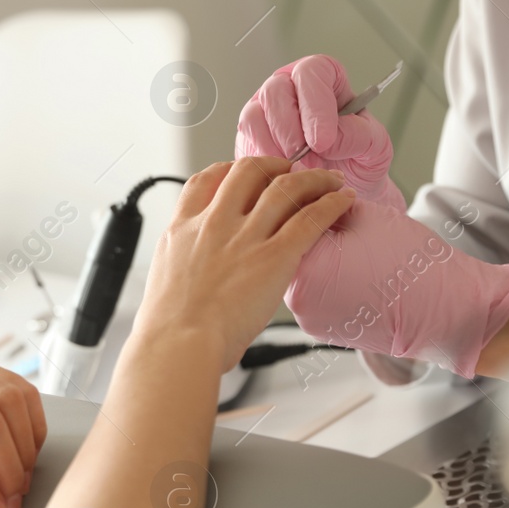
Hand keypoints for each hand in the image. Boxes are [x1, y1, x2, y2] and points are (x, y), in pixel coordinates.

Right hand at [133, 157, 357, 372]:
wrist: (179, 343)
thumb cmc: (170, 328)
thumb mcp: (164, 280)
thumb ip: (185, 264)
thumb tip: (198, 275)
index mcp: (183, 229)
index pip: (205, 181)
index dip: (228, 169)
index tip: (243, 173)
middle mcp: (214, 224)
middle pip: (248, 171)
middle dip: (274, 164)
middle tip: (290, 170)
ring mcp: (245, 238)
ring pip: (285, 187)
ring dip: (313, 179)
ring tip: (329, 180)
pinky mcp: (274, 257)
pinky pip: (310, 219)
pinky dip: (332, 204)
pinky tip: (344, 201)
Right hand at [236, 54, 405, 211]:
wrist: (338, 191)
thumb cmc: (356, 160)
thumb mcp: (375, 147)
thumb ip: (360, 136)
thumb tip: (330, 137)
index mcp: (324, 79)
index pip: (312, 73)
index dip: (315, 105)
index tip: (323, 140)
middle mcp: (289, 88)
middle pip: (275, 91)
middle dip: (290, 128)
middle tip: (305, 157)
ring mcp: (265, 111)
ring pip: (254, 116)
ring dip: (273, 146)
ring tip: (294, 170)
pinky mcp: (250, 137)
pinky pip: (244, 143)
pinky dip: (260, 161)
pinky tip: (279, 176)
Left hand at [285, 198, 508, 376]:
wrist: (445, 311)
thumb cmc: (413, 265)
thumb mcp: (365, 216)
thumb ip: (326, 203)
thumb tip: (311, 196)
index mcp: (303, 265)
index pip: (282, 222)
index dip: (300, 200)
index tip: (314, 190)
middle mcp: (298, 298)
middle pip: (284, 250)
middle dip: (302, 228)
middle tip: (330, 214)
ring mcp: (309, 319)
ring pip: (299, 274)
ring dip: (314, 255)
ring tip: (347, 245)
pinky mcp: (323, 330)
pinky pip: (314, 295)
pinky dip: (324, 279)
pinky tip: (349, 269)